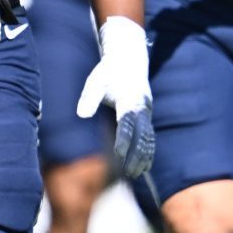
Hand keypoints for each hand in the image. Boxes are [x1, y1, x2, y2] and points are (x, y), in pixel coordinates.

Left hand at [76, 17, 153, 177]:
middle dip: (136, 155)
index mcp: (129, 100)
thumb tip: (82, 115)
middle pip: (142, 135)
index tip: (118, 155)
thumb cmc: (108, 72)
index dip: (124, 140)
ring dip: (144, 156)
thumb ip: (89, 98)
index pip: (127, 124)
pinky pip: (150, 136)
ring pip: (149, 137)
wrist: (129, 59)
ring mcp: (146, 112)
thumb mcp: (96, 82)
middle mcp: (141, 107)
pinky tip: (145, 166)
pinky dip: (149, 151)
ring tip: (136, 174)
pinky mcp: (147, 115)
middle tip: (129, 173)